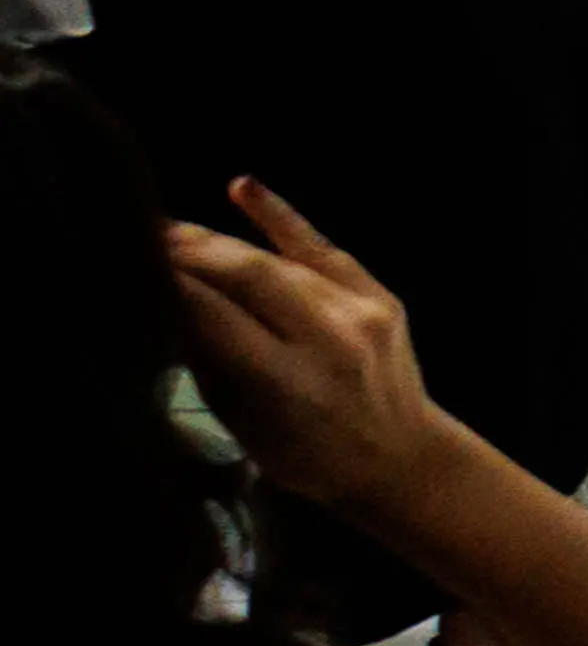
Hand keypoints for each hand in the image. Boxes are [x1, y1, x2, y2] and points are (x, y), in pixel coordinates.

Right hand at [157, 182, 458, 507]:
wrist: (401, 457)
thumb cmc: (307, 452)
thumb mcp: (244, 421)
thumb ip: (209, 363)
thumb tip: (163, 303)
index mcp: (289, 383)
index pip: (214, 317)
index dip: (168, 286)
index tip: (127, 268)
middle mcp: (329, 341)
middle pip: (248, 276)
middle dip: (188, 252)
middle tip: (139, 238)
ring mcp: (362, 315)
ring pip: (278, 261)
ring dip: (219, 242)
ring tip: (170, 232)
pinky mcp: (382, 298)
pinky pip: (324, 248)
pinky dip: (280, 217)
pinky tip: (242, 188)